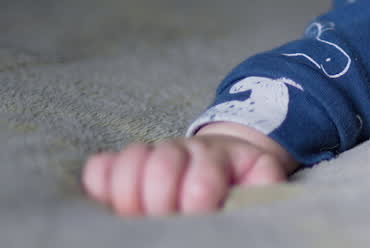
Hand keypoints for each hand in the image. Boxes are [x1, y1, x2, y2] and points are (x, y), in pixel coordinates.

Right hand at [81, 122, 298, 215]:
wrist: (227, 158)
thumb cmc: (243, 180)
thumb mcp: (262, 181)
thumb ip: (264, 188)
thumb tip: (255, 203)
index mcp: (221, 157)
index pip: (202, 180)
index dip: (196, 205)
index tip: (198, 221)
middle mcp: (185, 150)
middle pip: (160, 165)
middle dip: (158, 203)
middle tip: (163, 225)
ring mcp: (154, 153)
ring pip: (129, 160)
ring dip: (127, 195)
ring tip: (135, 220)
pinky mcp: (127, 163)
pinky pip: (100, 166)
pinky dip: (99, 186)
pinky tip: (109, 206)